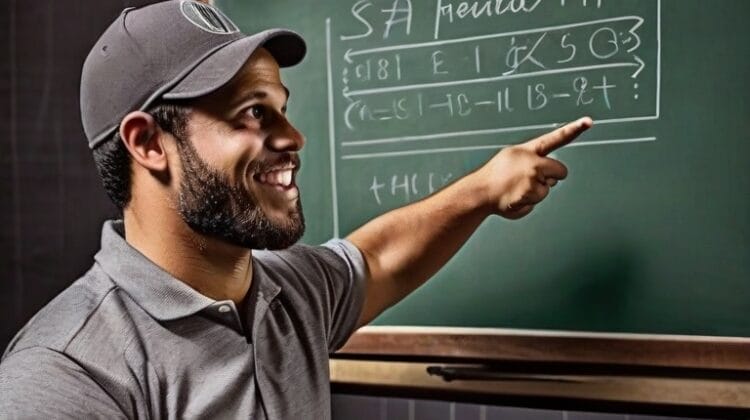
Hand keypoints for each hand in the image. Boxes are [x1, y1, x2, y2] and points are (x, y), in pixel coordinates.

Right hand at [477, 117, 592, 218]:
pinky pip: (538, 201)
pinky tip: (515, 197)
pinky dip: (528, 202)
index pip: (555, 138)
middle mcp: (533, 164)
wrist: (481, 192)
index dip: (573, 129)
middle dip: (551, 177)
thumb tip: (549, 174)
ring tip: (516, 189)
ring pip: (548, 189)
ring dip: (536, 192)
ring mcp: (533, 181)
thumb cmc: (495, 175)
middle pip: (560, 171)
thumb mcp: (511, 156)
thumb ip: (532, 159)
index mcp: (529, 151)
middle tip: (529, 180)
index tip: (588, 121)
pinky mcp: (531, 197)